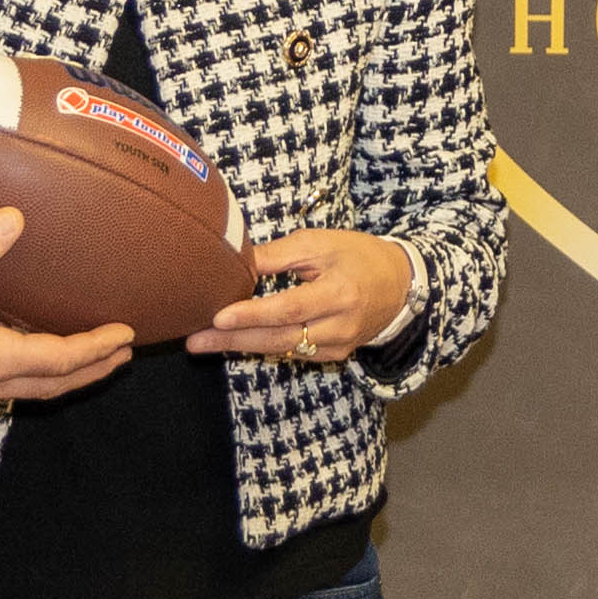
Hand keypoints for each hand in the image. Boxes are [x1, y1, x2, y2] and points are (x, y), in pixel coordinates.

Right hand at [0, 207, 132, 409]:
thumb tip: (14, 218)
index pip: (60, 358)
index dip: (96, 347)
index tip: (126, 334)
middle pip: (55, 382)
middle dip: (92, 368)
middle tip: (123, 353)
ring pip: (32, 386)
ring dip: (65, 372)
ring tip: (91, 355)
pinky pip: (9, 382)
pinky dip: (35, 371)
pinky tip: (33, 351)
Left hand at [195, 229, 415, 365]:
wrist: (403, 285)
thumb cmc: (359, 256)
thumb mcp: (322, 243)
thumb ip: (278, 255)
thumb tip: (235, 259)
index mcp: (340, 293)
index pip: (289, 308)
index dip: (253, 314)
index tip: (218, 316)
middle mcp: (340, 325)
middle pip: (279, 337)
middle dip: (233, 339)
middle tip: (194, 341)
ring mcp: (338, 345)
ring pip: (282, 349)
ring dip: (241, 345)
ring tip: (203, 342)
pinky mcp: (334, 354)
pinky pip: (292, 352)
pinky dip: (263, 345)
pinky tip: (235, 341)